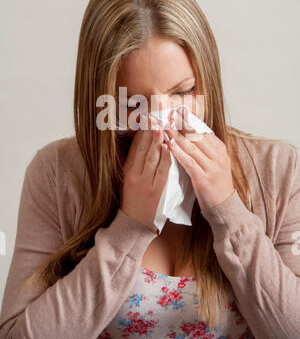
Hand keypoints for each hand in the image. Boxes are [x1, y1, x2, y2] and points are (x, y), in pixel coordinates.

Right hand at [119, 115, 171, 232]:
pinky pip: (162, 171)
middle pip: (143, 149)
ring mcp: (145, 182)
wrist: (134, 222)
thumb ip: (130, 160)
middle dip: (149, 131)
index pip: (135, 147)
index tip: (147, 118)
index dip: (141, 132)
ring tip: (161, 126)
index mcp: (128, 170)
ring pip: (152, 158)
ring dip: (157, 141)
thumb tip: (136, 140)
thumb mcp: (126, 178)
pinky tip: (168, 147)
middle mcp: (135, 174)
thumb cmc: (131, 198)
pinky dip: (165, 158)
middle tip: (155, 116)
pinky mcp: (156, 190)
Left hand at [165, 107, 234, 210]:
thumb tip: (191, 130)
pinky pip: (188, 161)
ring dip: (176, 135)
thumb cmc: (215, 183)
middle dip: (182, 123)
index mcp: (219, 149)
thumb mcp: (214, 161)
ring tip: (165, 125)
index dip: (189, 119)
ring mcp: (211, 167)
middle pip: (196, 135)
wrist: (224, 206)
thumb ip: (204, 147)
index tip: (178, 110)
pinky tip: (169, 144)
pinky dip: (178, 152)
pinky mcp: (203, 178)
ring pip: (191, 146)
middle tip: (169, 113)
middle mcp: (217, 155)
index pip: (203, 129)